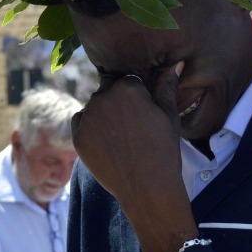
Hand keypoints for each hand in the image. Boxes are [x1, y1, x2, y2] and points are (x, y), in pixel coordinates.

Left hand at [71, 62, 197, 251]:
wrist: (147, 187)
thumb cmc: (164, 150)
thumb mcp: (169, 116)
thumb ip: (167, 86)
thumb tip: (175, 64)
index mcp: (127, 86)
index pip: (126, 80)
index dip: (134, 95)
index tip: (141, 112)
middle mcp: (103, 96)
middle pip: (107, 92)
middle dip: (116, 103)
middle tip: (131, 127)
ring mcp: (87, 116)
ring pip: (93, 108)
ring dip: (102, 116)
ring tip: (121, 138)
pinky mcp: (77, 135)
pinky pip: (80, 123)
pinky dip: (90, 129)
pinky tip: (107, 144)